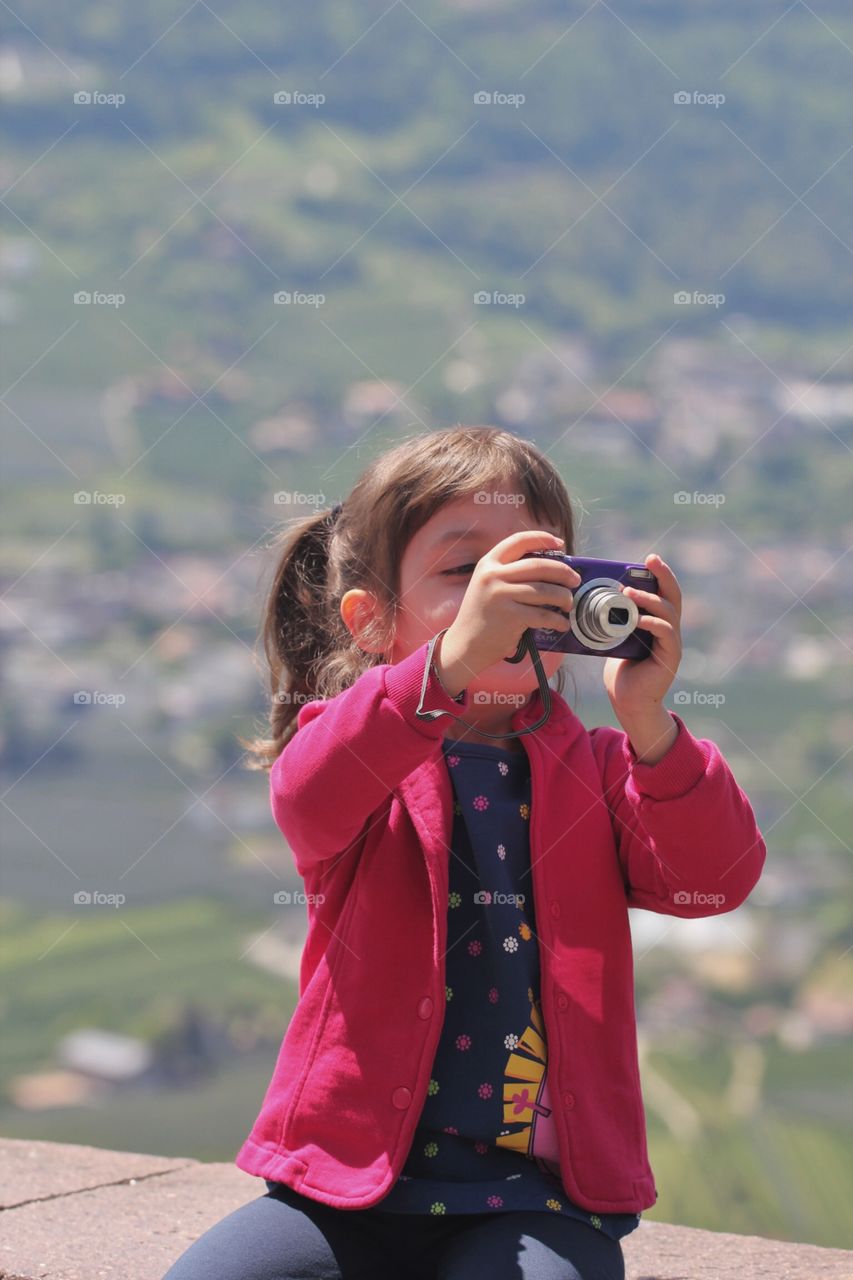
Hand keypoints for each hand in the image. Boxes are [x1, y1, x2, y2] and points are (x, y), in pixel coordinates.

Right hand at [436, 530, 580, 694]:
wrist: (464, 644)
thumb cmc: (482, 615)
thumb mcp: (488, 585)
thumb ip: (511, 573)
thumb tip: (551, 568)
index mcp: (488, 563)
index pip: (519, 541)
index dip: (542, 539)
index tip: (560, 544)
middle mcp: (493, 575)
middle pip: (538, 565)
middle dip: (563, 572)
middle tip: (575, 580)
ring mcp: (500, 595)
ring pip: (545, 590)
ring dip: (563, 597)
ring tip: (568, 603)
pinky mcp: (509, 616)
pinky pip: (543, 615)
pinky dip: (557, 620)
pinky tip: (562, 623)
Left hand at [602, 554, 681, 718]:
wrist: (627, 702)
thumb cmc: (620, 672)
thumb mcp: (614, 640)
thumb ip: (614, 621)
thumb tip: (593, 599)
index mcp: (656, 623)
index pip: (662, 593)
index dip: (658, 575)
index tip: (648, 559)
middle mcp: (668, 630)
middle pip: (673, 595)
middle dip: (663, 575)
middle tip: (652, 560)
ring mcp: (671, 643)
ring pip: (668, 612)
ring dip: (649, 599)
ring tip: (629, 592)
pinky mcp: (670, 656)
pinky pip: (666, 633)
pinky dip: (652, 623)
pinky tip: (638, 619)